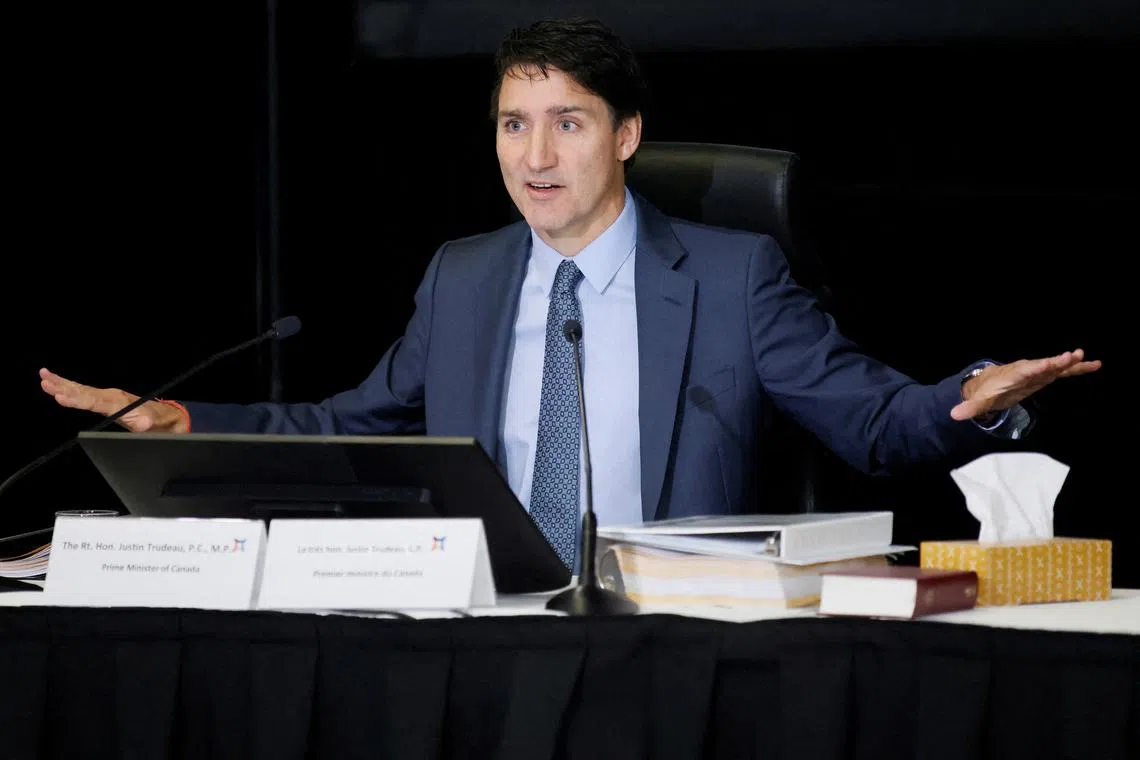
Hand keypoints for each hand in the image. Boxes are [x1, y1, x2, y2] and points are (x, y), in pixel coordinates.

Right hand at [39, 368, 189, 432]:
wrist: (164, 418)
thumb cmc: (156, 422)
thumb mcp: (152, 425)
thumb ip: (144, 424)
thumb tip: (141, 423)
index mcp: (117, 402)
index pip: (92, 401)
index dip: (76, 400)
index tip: (60, 397)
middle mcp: (109, 396)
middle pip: (82, 391)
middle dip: (63, 387)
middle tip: (45, 382)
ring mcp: (106, 396)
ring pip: (80, 389)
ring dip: (61, 383)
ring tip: (43, 377)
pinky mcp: (104, 400)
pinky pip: (83, 392)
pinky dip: (68, 387)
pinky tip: (56, 384)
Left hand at [950, 349, 1101, 421]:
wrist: (988, 383)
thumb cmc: (985, 391)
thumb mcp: (977, 401)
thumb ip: (968, 408)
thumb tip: (953, 415)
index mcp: (1012, 375)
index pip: (1026, 370)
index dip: (1039, 367)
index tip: (1051, 362)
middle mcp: (1027, 370)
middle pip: (1044, 365)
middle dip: (1057, 361)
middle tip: (1074, 355)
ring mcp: (1037, 372)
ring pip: (1057, 367)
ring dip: (1072, 364)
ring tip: (1093, 361)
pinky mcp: (1044, 376)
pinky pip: (1062, 372)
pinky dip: (1076, 369)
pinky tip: (1094, 365)